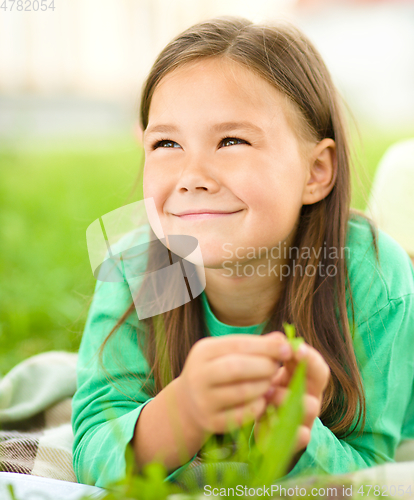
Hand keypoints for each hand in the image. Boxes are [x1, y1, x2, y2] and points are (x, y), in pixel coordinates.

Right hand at [175, 334, 292, 436]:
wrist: (188, 402)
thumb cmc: (216, 371)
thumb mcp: (227, 353)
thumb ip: (254, 345)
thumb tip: (282, 339)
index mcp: (203, 351)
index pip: (238, 345)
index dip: (265, 346)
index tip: (287, 348)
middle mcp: (198, 375)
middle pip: (237, 368)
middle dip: (264, 366)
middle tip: (277, 368)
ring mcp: (203, 400)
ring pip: (242, 392)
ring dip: (263, 386)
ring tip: (270, 382)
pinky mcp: (211, 421)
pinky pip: (242, 415)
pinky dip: (258, 406)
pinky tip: (262, 400)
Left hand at [254, 334, 329, 455]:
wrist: (261, 429)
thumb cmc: (268, 393)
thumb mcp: (270, 374)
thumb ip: (274, 356)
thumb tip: (279, 336)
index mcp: (306, 380)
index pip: (317, 366)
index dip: (309, 355)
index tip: (294, 346)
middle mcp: (311, 398)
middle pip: (319, 381)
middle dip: (305, 370)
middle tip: (285, 366)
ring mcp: (306, 419)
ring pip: (310, 407)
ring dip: (287, 398)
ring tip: (267, 394)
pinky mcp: (295, 440)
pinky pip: (301, 437)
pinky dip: (294, 433)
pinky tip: (279, 424)